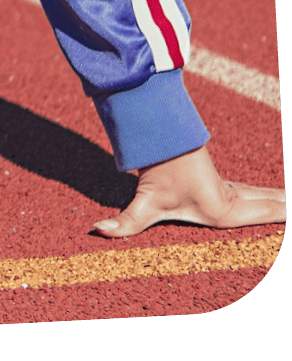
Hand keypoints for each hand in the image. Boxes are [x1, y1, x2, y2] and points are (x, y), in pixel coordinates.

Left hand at [93, 145, 285, 237]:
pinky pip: (253, 194)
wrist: (158, 139)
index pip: (261, 214)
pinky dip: (269, 199)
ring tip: (291, 205)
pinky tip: (278, 201)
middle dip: (284, 207)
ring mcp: (228, 191)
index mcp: (222, 209)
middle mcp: (230, 200)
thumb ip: (124, 222)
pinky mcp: (222, 186)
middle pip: (265, 205)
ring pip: (261, 198)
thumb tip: (96, 230)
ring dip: (279, 203)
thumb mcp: (143, 201)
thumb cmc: (154, 171)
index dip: (281, 213)